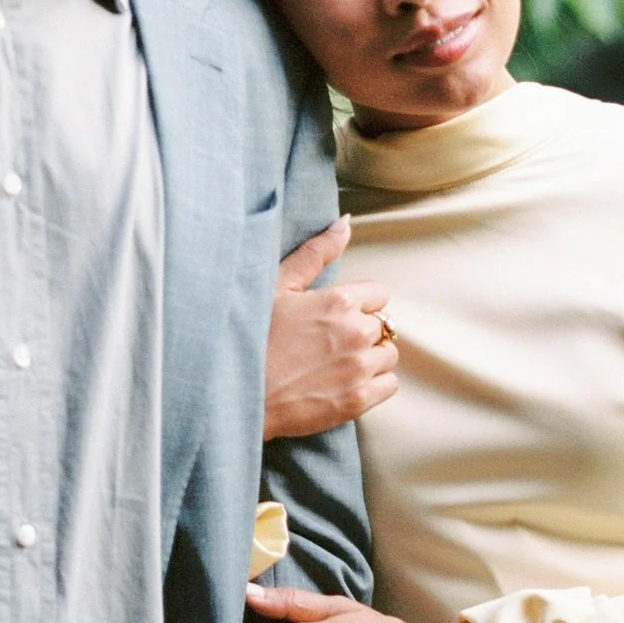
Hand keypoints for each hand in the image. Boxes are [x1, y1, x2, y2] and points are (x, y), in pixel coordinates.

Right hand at [263, 218, 399, 441]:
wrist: (234, 393)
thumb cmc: (250, 336)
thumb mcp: (277, 286)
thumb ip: (316, 253)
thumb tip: (345, 222)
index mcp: (339, 301)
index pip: (379, 294)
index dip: (358, 304)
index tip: (337, 316)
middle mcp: (355, 333)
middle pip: (383, 325)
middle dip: (362, 331)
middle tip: (329, 343)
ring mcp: (358, 369)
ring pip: (388, 355)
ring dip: (370, 357)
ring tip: (336, 364)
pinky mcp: (356, 400)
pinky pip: (389, 385)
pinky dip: (374, 384)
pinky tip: (346, 383)